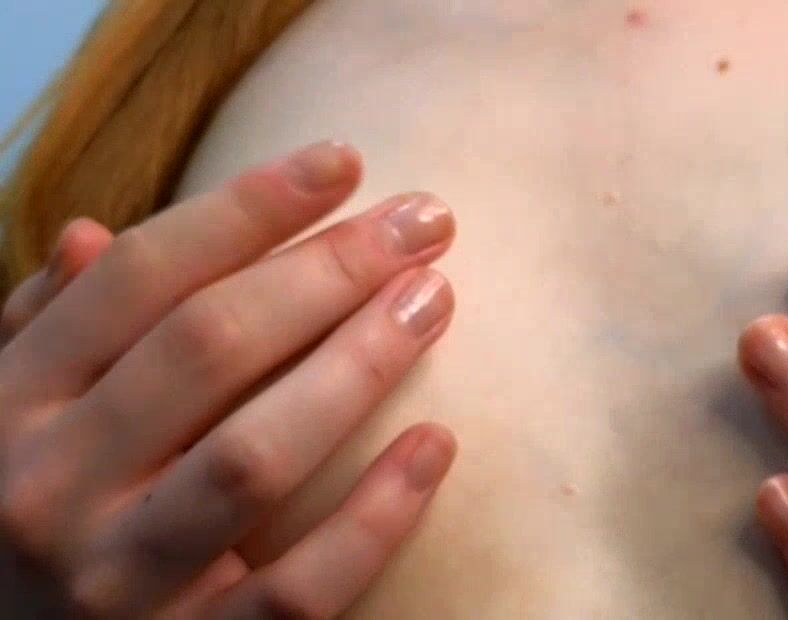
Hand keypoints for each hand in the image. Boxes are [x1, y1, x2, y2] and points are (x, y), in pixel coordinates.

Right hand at [0, 141, 457, 617]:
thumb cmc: (29, 520)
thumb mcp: (7, 420)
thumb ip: (44, 333)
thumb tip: (88, 234)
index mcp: (8, 410)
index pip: (140, 278)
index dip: (247, 208)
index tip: (342, 161)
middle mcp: (48, 491)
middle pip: (209, 346)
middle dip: (328, 268)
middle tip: (425, 221)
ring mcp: (116, 584)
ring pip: (254, 456)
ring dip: (357, 367)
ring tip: (434, 300)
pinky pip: (298, 589)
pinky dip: (375, 517)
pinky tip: (438, 444)